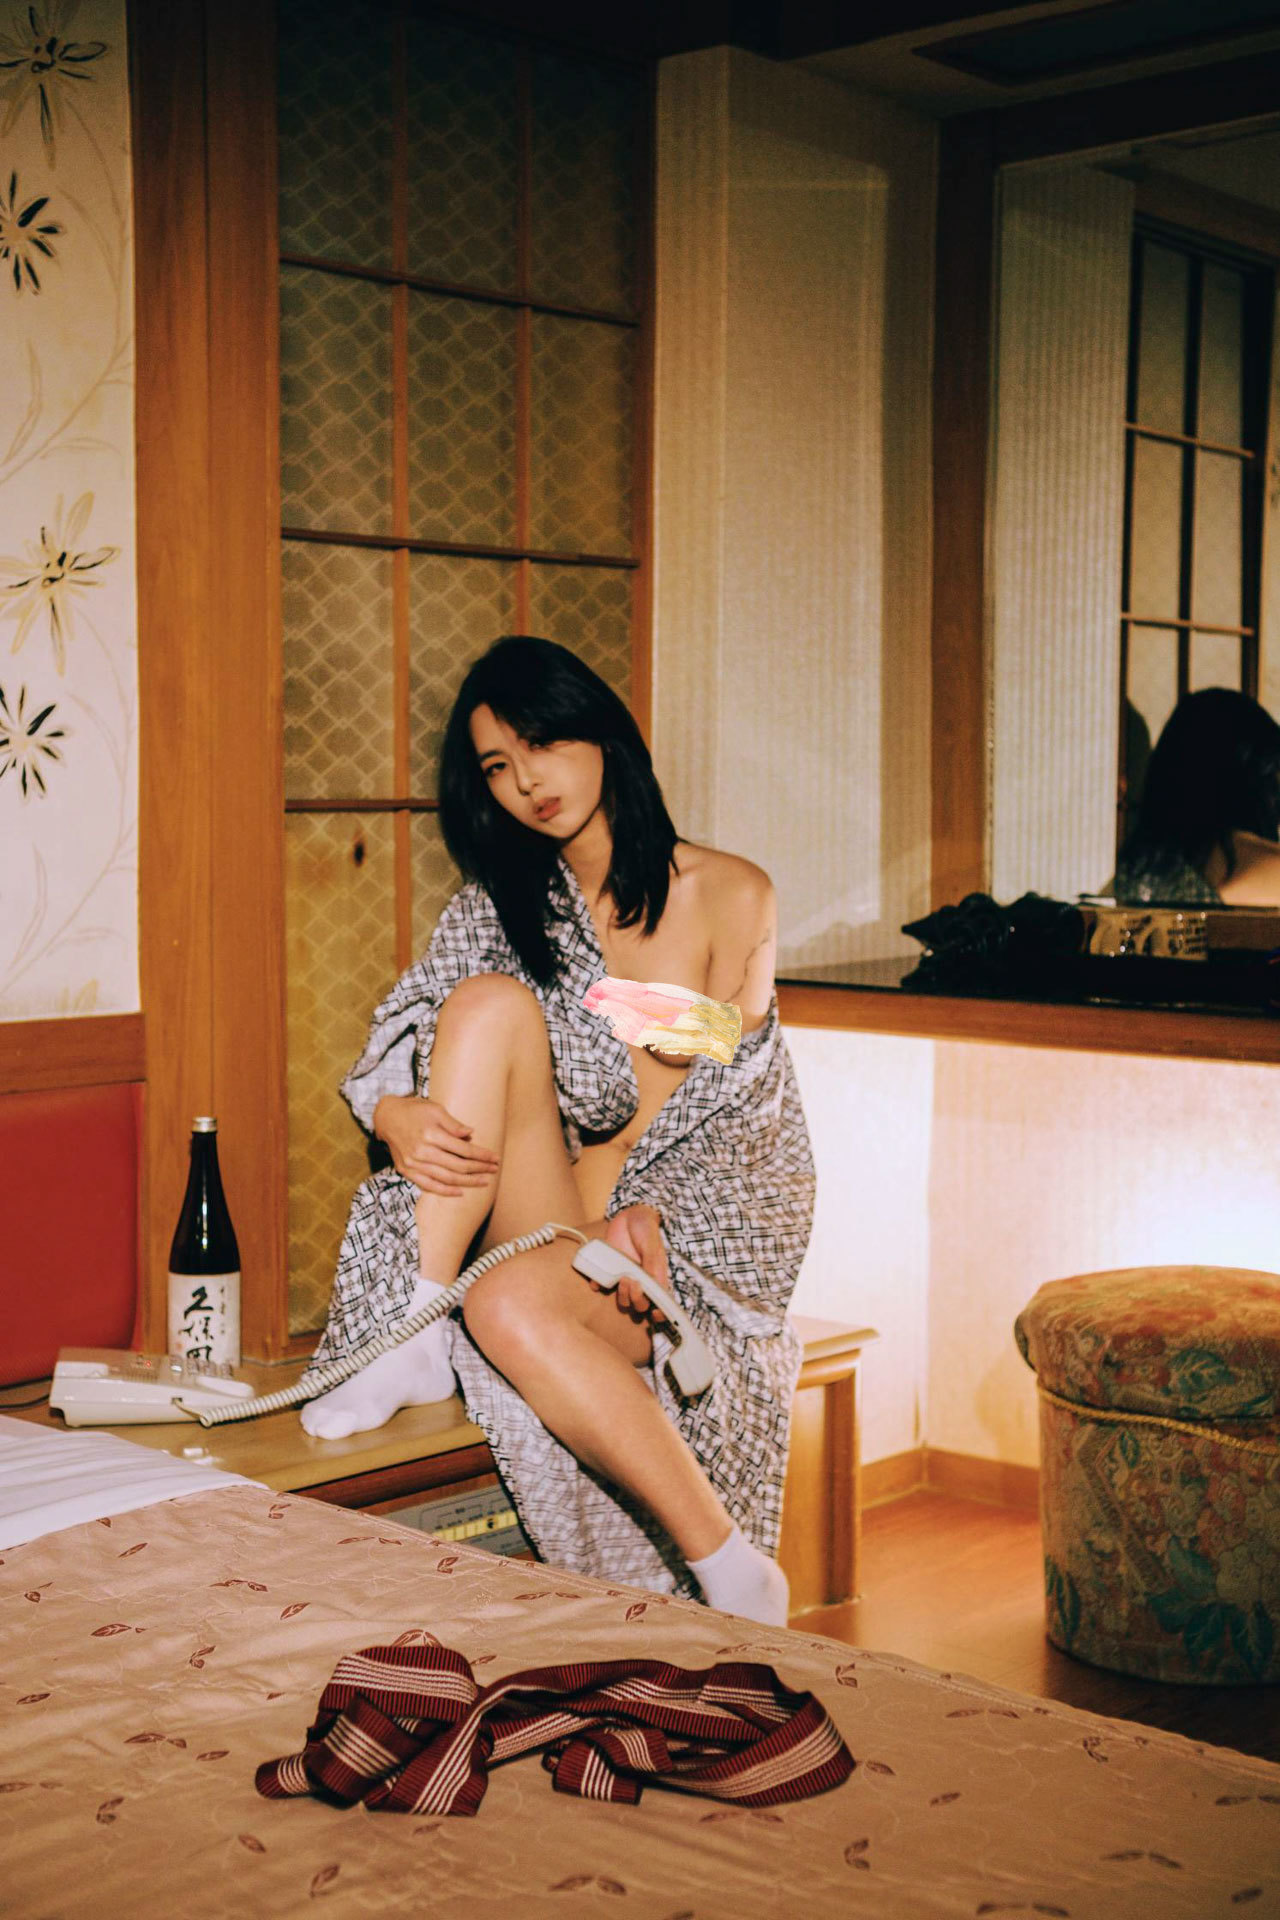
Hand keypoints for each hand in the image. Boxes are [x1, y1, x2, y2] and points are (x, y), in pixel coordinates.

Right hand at [373, 1094, 499, 1196]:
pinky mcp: (406, 1171)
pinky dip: (445, 1190)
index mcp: (431, 1134)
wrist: (386, 1118)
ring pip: (446, 1178)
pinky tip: (460, 1191)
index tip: (495, 1158)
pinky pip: (428, 1185)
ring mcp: (413, 1163)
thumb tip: (471, 1134)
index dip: (481, 1155)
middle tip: (494, 1170)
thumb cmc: (415, 1110)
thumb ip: (453, 1124)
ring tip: (483, 1181)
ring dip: (467, 1182)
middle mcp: (422, 1151)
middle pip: (457, 1166)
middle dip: (479, 1169)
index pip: (463, 1149)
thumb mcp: (435, 1109)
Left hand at [600, 1204, 668, 1324]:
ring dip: (622, 1296)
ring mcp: (625, 1277)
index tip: (654, 1313)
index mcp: (656, 1277)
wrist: (628, 1215)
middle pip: (639, 1305)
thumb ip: (651, 1262)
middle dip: (636, 1299)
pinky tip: (598, 1279)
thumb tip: (650, 1283)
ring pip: (623, 1301)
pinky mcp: (609, 1270)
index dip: (659, 1313)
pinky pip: (601, 1285)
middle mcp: (641, 1281)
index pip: (660, 1302)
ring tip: (621, 1278)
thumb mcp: (651, 1243)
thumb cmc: (646, 1229)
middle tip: (631, 1281)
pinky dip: (598, 1285)